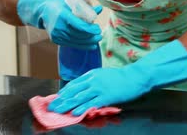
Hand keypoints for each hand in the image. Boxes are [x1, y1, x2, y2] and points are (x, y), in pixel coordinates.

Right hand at [17, 0, 102, 49]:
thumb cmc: (59, 6)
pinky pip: (71, 44)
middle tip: (100, 35)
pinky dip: (82, 45)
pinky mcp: (56, 40)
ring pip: (76, 41)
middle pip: (79, 35)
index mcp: (63, 15)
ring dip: (88, 42)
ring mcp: (57, 35)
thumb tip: (100, 8)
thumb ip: (86, 8)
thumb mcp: (71, 4)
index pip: (79, 26)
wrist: (43, 12)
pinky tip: (90, 45)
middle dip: (91, 37)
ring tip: (97, 40)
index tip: (98, 29)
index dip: (90, 29)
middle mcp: (59, 26)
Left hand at [48, 40, 186, 115]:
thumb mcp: (104, 75)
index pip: (74, 84)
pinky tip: (74, 113)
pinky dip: (81, 108)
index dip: (64, 92)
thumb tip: (84, 89)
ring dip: (66, 105)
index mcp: (92, 74)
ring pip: (79, 97)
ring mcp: (99, 88)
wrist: (136, 77)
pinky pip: (90, 103)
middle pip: (73, 91)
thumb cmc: (122, 77)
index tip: (56, 99)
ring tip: (57, 111)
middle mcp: (93, 80)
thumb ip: (94, 81)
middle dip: (61, 100)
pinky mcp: (105, 96)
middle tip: (51, 107)